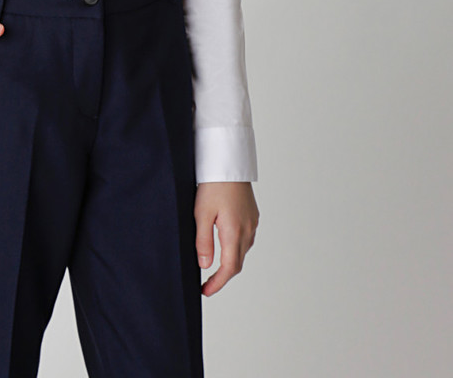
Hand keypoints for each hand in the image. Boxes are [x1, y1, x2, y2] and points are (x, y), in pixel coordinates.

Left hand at [194, 180, 258, 295]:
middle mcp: (247, 230)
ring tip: (213, 266)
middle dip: (223, 276)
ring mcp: (252, 222)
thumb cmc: (213, 184)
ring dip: (230, 262)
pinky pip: (246, 238)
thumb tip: (205, 266)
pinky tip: (225, 244)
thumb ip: (203, 241)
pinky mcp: (252, 215)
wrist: (228, 161)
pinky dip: (235, 248)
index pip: (229, 268)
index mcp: (234, 232)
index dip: (217, 283)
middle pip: (238, 263)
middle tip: (206, 284)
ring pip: (243, 251)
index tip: (205, 291)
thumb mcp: (201, 213)